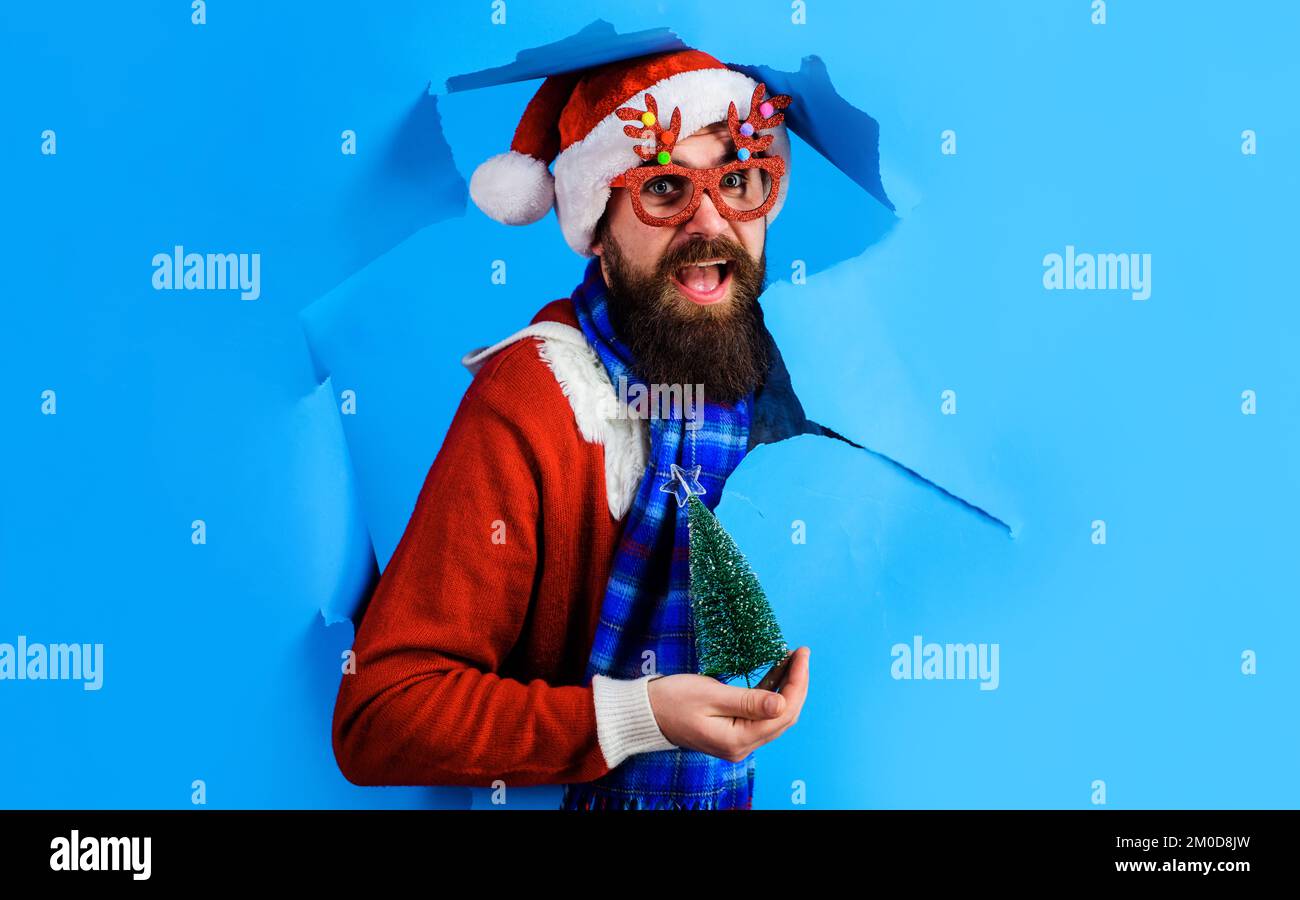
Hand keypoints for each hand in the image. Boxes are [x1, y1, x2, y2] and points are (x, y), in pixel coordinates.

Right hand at [646, 646, 809, 762]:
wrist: (645, 713)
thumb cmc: (672, 700)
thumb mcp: (711, 695)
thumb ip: (748, 701)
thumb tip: (782, 704)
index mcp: (738, 740)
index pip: (783, 712)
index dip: (797, 682)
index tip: (802, 654)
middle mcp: (742, 746)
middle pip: (784, 717)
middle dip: (797, 684)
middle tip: (801, 654)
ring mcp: (737, 742)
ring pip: (774, 716)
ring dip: (785, 688)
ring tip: (791, 660)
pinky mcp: (732, 733)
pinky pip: (760, 715)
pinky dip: (770, 693)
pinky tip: (775, 674)